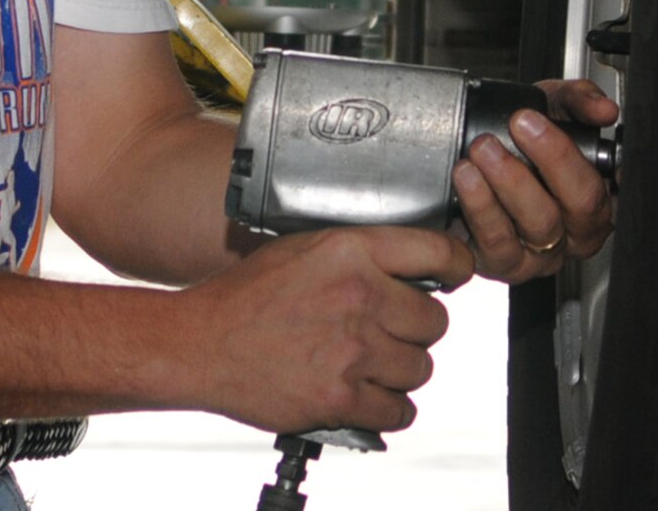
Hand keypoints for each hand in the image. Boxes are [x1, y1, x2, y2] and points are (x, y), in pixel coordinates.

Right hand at [177, 224, 474, 434]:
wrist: (200, 343)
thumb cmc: (248, 295)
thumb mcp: (305, 248)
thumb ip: (359, 255)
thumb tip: (414, 270)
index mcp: (350, 250)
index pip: (437, 252)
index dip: (457, 266)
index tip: (456, 276)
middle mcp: (358, 296)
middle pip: (435, 321)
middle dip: (417, 329)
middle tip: (390, 331)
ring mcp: (351, 349)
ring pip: (420, 368)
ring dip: (402, 370)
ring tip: (370, 364)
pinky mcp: (340, 396)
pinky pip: (399, 409)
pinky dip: (388, 407)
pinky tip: (366, 394)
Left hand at [450, 78, 616, 283]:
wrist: (469, 162)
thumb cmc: (519, 142)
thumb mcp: (551, 109)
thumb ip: (580, 102)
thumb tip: (604, 109)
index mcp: (596, 199)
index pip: (610, 185)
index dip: (589, 162)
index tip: (555, 125)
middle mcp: (574, 233)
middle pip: (580, 206)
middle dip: (550, 160)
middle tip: (519, 126)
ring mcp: (541, 253)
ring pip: (539, 225)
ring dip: (510, 182)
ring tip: (483, 148)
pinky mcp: (501, 263)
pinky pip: (497, 243)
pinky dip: (480, 207)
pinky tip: (467, 178)